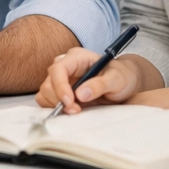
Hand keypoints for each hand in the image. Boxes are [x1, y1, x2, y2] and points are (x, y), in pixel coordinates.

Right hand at [36, 48, 150, 112]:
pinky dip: (54, 108)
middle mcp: (65, 66)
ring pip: (45, 93)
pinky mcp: (59, 92)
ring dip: (56, 105)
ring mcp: (60, 79)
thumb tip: (80, 94)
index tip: (69, 101)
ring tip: (76, 111)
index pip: (58, 68)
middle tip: (76, 110)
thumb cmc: (121, 77)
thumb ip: (100, 84)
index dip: (60, 86)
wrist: (123, 84)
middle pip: (48, 83)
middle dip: (59, 99)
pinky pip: (47, 101)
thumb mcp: (116, 79)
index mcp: (77, 57)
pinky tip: (70, 110)